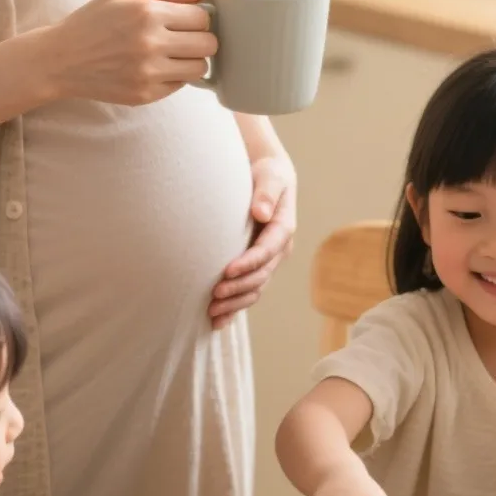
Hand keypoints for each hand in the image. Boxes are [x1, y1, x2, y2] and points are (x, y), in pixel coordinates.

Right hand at [43, 0, 216, 106]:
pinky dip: (174, 76)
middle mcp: (150, 44)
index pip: (202, 18)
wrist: (61, 60)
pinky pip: (180, 85)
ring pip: (200, 68)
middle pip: (208, 45)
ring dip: (192, 60)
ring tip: (173, 53)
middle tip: (184, 37)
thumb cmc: (93, 21)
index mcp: (147, 13)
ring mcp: (149, 73)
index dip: (198, 18)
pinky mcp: (146, 95)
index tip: (187, 20)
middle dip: (201, 39)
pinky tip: (155, 67)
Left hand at [210, 154, 296, 327]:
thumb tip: (261, 212)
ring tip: (211, 312)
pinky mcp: (257, 266)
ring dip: (235, 303)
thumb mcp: (270, 175)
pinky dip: (235, 308)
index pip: (266, 251)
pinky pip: (248, 292)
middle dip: (238, 288)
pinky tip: (217, 322)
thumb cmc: (268, 173)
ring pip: (255, 289)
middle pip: (261, 276)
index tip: (226, 271)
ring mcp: (268, 260)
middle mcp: (278, 249)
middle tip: (213, 297)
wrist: (269, 178)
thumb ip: (266, 192)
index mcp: (283, 228)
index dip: (248, 264)